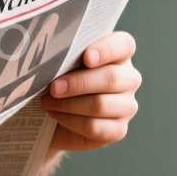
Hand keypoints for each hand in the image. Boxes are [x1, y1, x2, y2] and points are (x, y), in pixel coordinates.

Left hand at [41, 31, 140, 153]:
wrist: (52, 113)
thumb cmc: (59, 78)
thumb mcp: (62, 62)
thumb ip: (65, 54)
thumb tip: (54, 54)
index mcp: (120, 53)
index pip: (124, 45)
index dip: (106, 50)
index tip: (86, 57)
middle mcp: (129, 78)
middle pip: (111, 78)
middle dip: (78, 83)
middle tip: (54, 87)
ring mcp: (127, 105)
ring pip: (101, 105)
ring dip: (69, 104)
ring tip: (48, 102)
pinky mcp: (118, 130)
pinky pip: (95, 127)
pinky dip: (70, 121)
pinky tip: (55, 115)